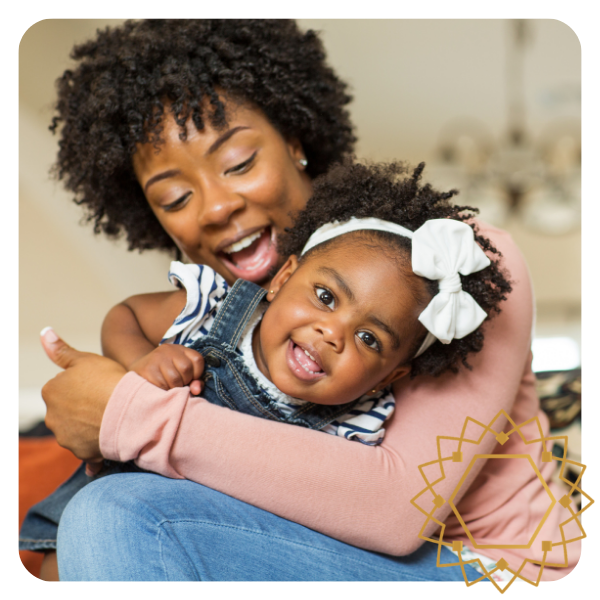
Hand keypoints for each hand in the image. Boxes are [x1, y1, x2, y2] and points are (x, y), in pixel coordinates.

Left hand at [40, 328, 126, 462]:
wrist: (129, 411)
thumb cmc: (109, 381)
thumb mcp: (86, 359)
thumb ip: (61, 350)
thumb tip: (44, 332)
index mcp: (51, 391)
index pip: (64, 387)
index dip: (84, 385)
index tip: (99, 385)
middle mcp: (52, 417)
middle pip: (68, 410)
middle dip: (82, 408)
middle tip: (105, 401)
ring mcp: (66, 437)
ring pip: (77, 430)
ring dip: (89, 427)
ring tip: (111, 418)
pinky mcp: (81, 454)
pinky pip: (88, 452)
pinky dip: (95, 449)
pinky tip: (108, 445)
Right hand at [129, 344, 204, 395]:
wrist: (138, 366)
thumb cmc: (165, 372)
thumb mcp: (181, 371)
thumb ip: (194, 380)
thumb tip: (197, 390)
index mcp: (181, 349)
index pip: (198, 359)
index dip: (197, 374)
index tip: (190, 379)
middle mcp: (169, 350)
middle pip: (186, 368)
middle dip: (185, 382)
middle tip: (178, 385)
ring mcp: (157, 358)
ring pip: (174, 378)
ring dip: (174, 388)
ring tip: (170, 387)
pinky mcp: (147, 369)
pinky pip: (162, 384)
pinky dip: (164, 390)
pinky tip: (161, 388)